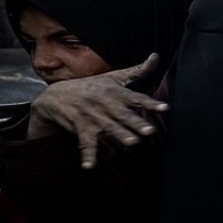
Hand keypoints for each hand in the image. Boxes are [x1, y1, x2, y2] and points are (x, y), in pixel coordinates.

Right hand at [27, 54, 167, 167]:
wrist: (57, 95)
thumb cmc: (92, 86)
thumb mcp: (114, 77)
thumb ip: (138, 70)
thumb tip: (156, 56)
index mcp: (116, 92)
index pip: (137, 98)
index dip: (151, 103)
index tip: (166, 108)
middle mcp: (105, 104)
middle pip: (123, 114)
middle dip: (136, 122)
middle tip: (150, 131)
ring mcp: (93, 117)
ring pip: (108, 127)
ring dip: (118, 135)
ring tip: (132, 142)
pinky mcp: (81, 128)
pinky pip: (85, 143)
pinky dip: (87, 155)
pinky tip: (89, 166)